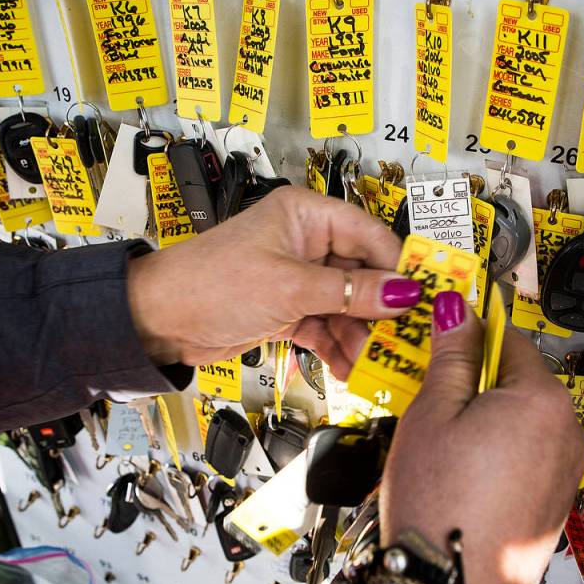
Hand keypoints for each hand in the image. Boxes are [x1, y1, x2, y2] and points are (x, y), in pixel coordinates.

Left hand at [126, 187, 419, 371]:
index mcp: (307, 215)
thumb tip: (404, 292)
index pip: (370, 235)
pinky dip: (338, 347)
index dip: (399, 267)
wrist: (157, 320)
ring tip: (380, 364)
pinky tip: (351, 369)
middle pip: (363, 274)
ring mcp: (298, 277)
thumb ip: (352, 292)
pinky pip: (327, 326)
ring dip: (362, 336)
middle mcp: (306, 242)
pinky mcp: (289, 308)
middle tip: (409, 339)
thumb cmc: (210, 283)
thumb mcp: (291, 287)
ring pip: (348, 306)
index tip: (426, 297)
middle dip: (383, 310)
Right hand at [380, 291, 583, 583]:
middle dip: (475, 378)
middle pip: (518, 377)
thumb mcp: (432, 414)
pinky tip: (462, 465)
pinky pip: (528, 449)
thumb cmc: (442, 507)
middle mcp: (568, 428)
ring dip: (486, 413)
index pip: (509, 336)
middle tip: (431, 393)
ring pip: (522, 415)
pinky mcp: (556, 494)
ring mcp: (566, 465)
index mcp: (543, 398)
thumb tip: (457, 309)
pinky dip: (499, 446)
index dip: (470, 332)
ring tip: (442, 436)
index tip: (445, 332)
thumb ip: (451, 356)